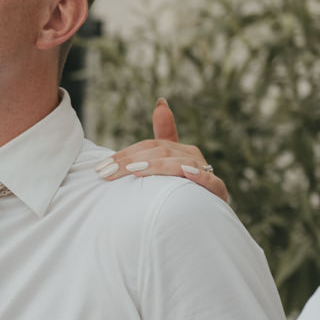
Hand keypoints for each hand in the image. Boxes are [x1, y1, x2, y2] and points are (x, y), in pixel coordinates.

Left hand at [99, 100, 228, 202]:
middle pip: (160, 152)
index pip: (149, 146)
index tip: (102, 164)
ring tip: (135, 170)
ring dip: (158, 166)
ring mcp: (205, 173)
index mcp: (179, 150)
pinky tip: (186, 173)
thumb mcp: (170, 163)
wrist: (210, 217)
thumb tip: (161, 101)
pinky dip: (199, 176)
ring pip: (181, 164)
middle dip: (132, 161)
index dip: (126, 153)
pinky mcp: (217, 190)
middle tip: (107, 172)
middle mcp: (192, 157)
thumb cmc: (186, 188)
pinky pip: (210, 180)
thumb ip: (163, 136)